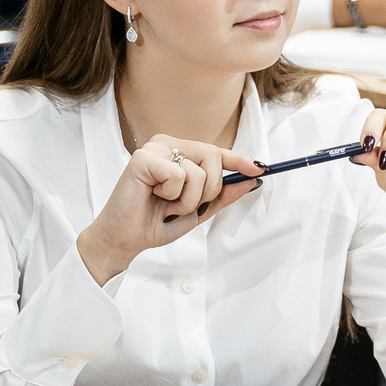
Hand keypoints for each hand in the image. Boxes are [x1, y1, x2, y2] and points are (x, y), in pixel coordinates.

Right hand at [76, 135, 264, 284]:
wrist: (125, 240)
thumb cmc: (155, 222)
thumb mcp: (198, 210)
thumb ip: (222, 195)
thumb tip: (252, 181)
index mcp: (179, 153)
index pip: (215, 151)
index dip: (239, 160)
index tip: (260, 168)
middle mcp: (167, 145)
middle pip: (213, 157)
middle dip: (208, 190)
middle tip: (183, 205)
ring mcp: (154, 149)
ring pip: (197, 171)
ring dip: (188, 199)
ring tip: (166, 205)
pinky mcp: (142, 158)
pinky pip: (178, 175)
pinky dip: (172, 196)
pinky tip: (154, 198)